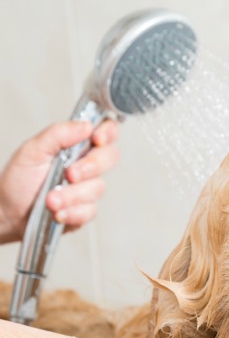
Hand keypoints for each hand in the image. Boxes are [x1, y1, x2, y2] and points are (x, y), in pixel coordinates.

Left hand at [0, 120, 118, 242]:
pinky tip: (57, 212)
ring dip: (72, 195)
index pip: (106, 131)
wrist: (9, 211)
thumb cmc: (20, 180)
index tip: (97, 139)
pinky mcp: (86, 211)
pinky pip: (90, 210)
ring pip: (97, 188)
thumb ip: (58, 134)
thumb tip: (85, 125)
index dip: (108, 132)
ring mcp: (88, 188)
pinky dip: (72, 212)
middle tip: (70, 173)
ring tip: (50, 199)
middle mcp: (87, 165)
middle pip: (110, 157)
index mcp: (77, 145)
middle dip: (91, 166)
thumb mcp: (32, 150)